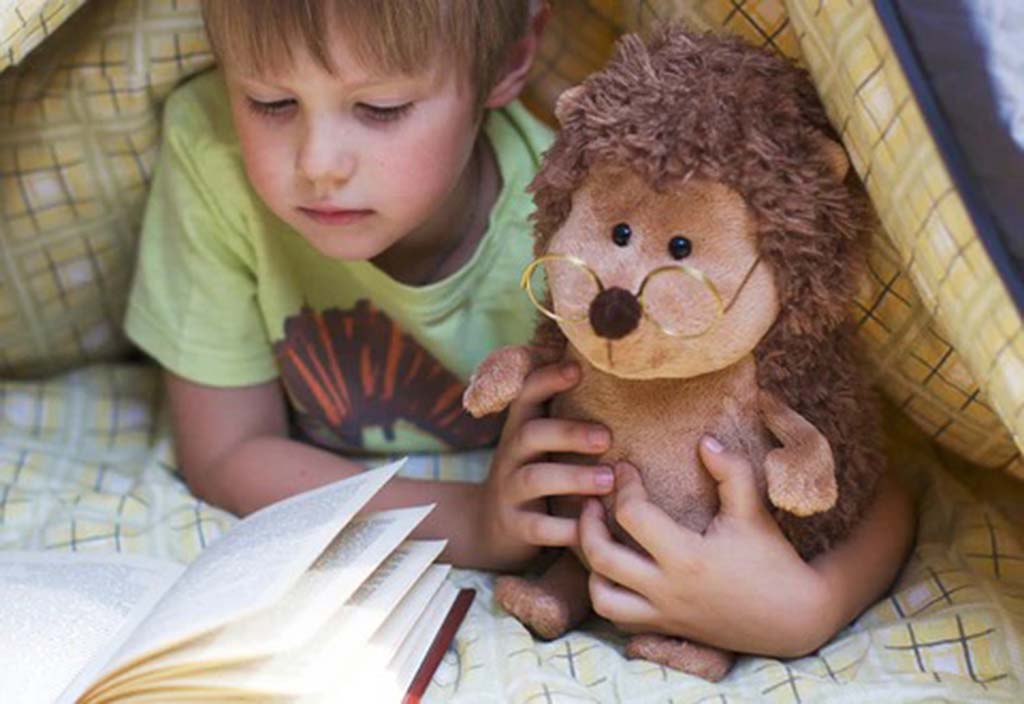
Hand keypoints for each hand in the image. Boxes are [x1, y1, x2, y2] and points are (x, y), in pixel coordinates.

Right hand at [475, 361, 614, 570]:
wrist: (489, 527)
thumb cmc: (533, 474)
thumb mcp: (539, 444)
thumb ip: (566, 420)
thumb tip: (622, 384)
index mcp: (520, 429)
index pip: (527, 395)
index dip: (548, 379)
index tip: (577, 369)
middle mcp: (510, 455)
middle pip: (531, 434)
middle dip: (569, 433)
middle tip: (607, 437)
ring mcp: (509, 491)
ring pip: (535, 479)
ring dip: (573, 478)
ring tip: (608, 480)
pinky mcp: (515, 526)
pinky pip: (539, 527)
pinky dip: (565, 528)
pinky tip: (591, 527)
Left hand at [578, 437, 835, 657]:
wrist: (794, 617)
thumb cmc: (772, 558)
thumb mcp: (753, 511)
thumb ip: (731, 472)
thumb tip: (704, 441)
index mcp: (687, 557)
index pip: (632, 516)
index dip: (624, 486)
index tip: (625, 469)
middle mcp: (668, 590)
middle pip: (602, 557)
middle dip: (588, 524)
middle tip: (591, 502)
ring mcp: (664, 614)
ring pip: (602, 597)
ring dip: (591, 567)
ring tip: (597, 540)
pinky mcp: (666, 629)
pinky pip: (618, 620)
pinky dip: (608, 595)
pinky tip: (615, 571)